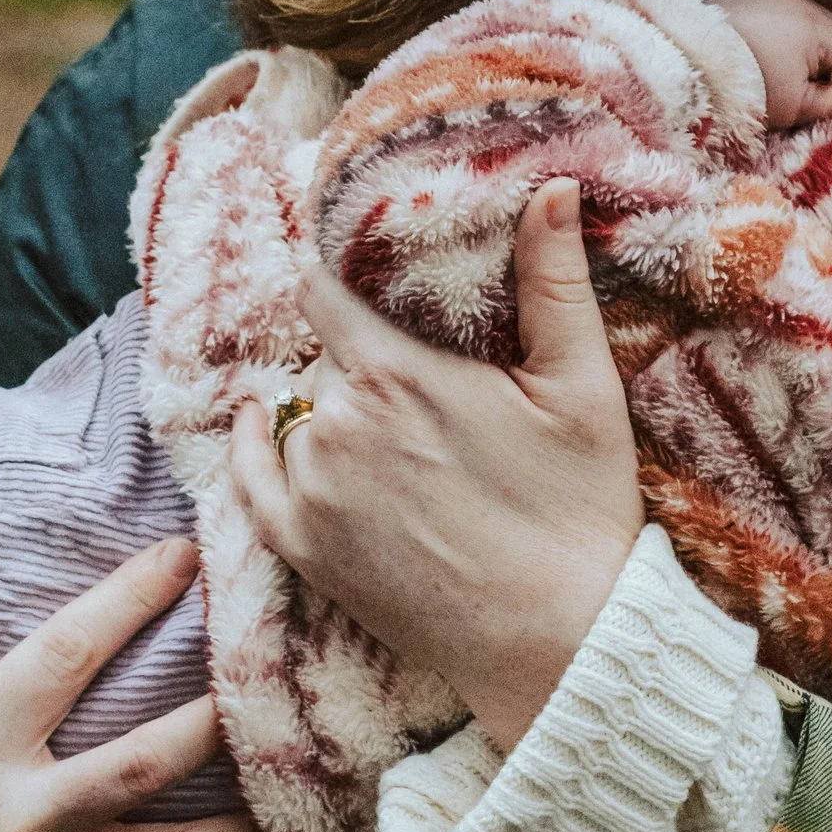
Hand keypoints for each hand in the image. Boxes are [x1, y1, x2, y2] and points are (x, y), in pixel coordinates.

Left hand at [228, 180, 643, 752]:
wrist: (561, 643)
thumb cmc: (578, 512)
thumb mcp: (581, 387)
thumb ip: (554, 282)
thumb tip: (554, 188)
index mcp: (394, 372)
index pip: (323, 286)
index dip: (336, 269)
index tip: (350, 263)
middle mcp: (333, 424)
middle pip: (322, 354)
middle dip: (359, 353)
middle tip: (412, 372)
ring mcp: (310, 491)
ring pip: (296, 413)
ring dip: (328, 409)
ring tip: (389, 428)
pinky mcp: (302, 550)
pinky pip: (250, 479)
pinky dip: (252, 448)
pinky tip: (256, 424)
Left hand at [708, 0, 831, 129]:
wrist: (683, 63)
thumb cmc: (744, 90)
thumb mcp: (799, 105)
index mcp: (817, 25)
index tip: (809, 98)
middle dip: (819, 63)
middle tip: (783, 87)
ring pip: (806, 22)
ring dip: (796, 44)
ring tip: (763, 68)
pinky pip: (777, 9)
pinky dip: (772, 28)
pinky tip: (748, 49)